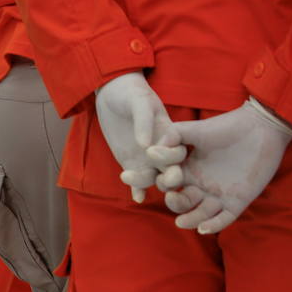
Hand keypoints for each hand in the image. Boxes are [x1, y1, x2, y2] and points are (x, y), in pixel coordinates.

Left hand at [94, 72, 173, 202]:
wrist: (112, 96)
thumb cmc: (130, 94)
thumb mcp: (139, 102)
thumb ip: (144, 121)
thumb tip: (146, 144)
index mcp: (171, 133)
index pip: (180, 150)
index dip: (178, 159)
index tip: (172, 165)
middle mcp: (163, 148)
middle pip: (171, 167)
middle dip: (171, 176)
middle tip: (167, 182)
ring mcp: (147, 158)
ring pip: (153, 176)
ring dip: (149, 183)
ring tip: (140, 191)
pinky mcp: (131, 164)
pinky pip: (137, 180)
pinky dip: (137, 189)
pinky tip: (137, 197)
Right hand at [147, 98, 291, 234]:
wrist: (262, 126)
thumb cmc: (227, 126)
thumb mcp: (196, 129)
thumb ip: (172, 136)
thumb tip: (149, 151)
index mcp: (186, 171)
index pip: (165, 183)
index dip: (153, 183)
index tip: (139, 179)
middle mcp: (199, 186)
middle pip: (180, 202)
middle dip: (174, 203)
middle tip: (173, 195)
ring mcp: (218, 195)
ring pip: (199, 215)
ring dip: (190, 220)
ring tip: (182, 221)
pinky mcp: (237, 202)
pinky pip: (223, 219)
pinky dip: (214, 225)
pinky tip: (205, 228)